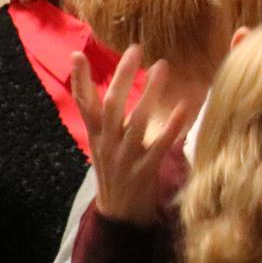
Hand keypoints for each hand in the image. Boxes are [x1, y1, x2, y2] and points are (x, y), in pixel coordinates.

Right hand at [71, 45, 198, 226]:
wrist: (119, 213)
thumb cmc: (116, 170)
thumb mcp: (103, 144)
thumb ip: (105, 119)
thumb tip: (111, 86)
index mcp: (97, 135)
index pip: (84, 104)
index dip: (79, 80)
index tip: (77, 54)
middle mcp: (108, 143)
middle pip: (111, 105)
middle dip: (122, 76)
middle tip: (135, 49)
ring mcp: (126, 156)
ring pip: (137, 120)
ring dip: (150, 92)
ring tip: (162, 66)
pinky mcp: (146, 169)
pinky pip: (160, 144)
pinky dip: (172, 125)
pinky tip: (184, 106)